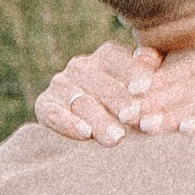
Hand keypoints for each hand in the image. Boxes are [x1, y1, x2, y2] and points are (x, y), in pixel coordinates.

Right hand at [34, 41, 159, 142]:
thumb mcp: (143, 90)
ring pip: (81, 102)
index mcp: (106, 57)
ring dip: (99, 120)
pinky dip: (68, 123)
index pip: (117, 60)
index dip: (131, 73)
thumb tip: (150, 58)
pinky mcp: (44, 105)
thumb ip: (147, 72)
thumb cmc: (130, 108)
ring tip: (117, 138)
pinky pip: (53, 113)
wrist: (94, 131)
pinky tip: (84, 133)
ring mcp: (60, 85)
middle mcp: (81, 67)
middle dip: (118, 102)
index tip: (144, 90)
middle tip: (133, 119)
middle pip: (101, 84)